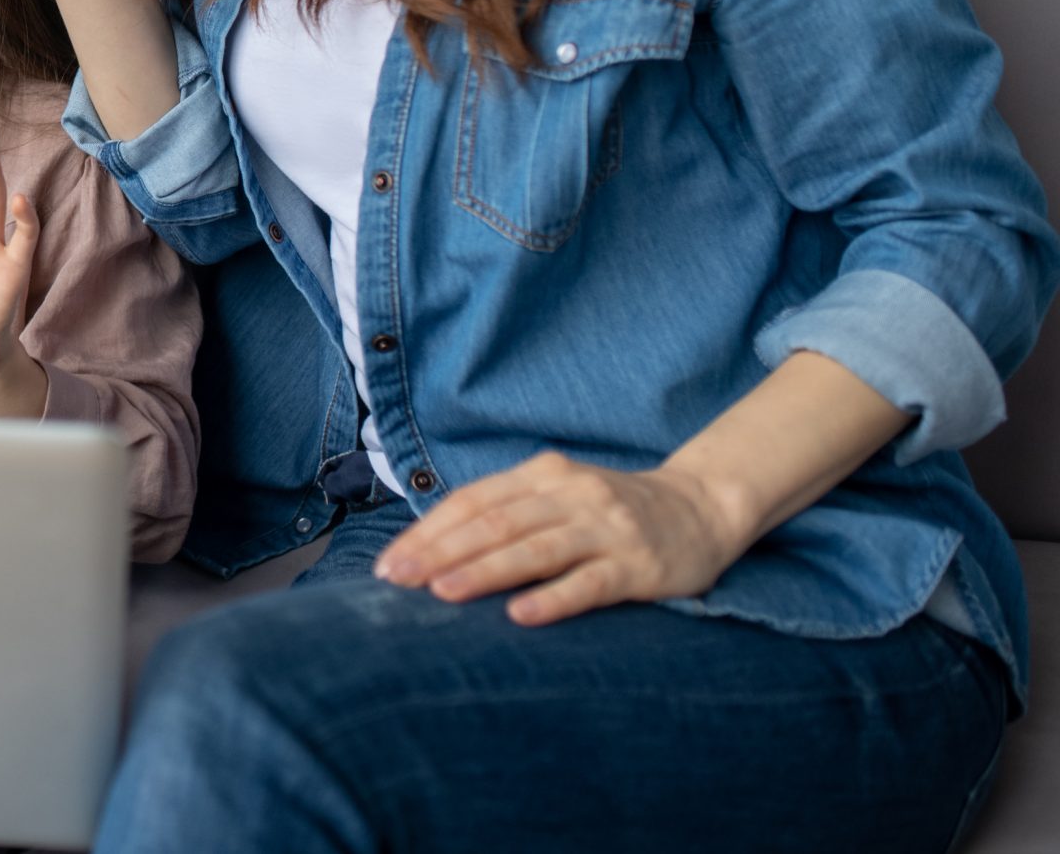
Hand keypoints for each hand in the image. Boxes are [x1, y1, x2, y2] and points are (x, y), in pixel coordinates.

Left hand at [371, 451, 752, 625]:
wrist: (700, 508)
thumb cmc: (609, 511)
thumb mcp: (557, 495)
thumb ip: (506, 513)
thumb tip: (431, 549)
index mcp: (542, 474)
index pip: (472, 501)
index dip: (428, 532)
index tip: (389, 565)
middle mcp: (570, 494)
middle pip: (494, 523)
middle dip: (439, 552)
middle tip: (397, 580)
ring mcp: (606, 528)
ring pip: (534, 549)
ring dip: (484, 570)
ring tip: (442, 591)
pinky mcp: (638, 564)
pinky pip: (589, 582)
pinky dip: (552, 598)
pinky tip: (519, 615)